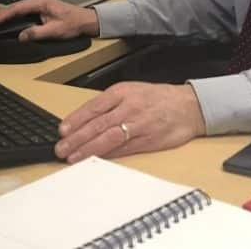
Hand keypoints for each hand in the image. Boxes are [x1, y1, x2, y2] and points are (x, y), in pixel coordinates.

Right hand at [0, 0, 98, 40]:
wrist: (86, 21)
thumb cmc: (73, 24)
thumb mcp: (55, 31)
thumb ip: (37, 33)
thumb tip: (21, 36)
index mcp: (40, 2)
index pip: (17, 9)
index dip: (3, 16)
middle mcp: (38, 0)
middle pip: (15, 8)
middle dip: (0, 15)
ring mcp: (39, 4)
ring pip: (18, 10)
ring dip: (6, 16)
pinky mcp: (41, 9)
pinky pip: (23, 13)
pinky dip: (13, 17)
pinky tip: (7, 22)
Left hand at [54, 82, 205, 162]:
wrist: (189, 106)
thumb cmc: (158, 98)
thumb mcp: (132, 90)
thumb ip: (110, 103)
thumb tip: (84, 120)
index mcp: (123, 92)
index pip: (94, 106)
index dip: (76, 119)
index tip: (62, 130)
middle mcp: (129, 107)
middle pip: (98, 124)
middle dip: (77, 138)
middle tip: (61, 148)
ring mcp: (139, 124)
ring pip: (109, 138)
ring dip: (88, 149)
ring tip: (73, 157)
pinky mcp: (148, 140)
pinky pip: (124, 149)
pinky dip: (108, 155)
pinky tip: (95, 160)